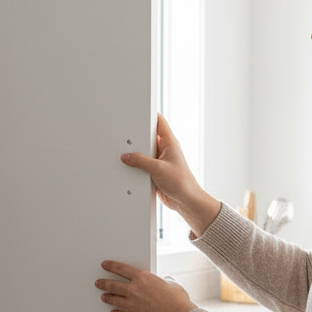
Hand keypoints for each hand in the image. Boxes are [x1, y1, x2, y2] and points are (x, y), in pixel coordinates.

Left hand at [96, 261, 197, 311]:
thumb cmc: (177, 301)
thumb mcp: (170, 283)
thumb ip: (160, 281)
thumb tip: (160, 282)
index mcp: (143, 278)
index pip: (121, 269)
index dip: (111, 266)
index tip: (105, 265)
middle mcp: (134, 290)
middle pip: (113, 285)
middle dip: (103, 283)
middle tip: (99, 283)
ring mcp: (132, 304)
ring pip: (114, 300)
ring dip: (107, 298)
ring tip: (103, 297)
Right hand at [120, 114, 220, 236]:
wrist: (185, 200)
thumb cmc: (181, 182)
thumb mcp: (157, 169)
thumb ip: (140, 161)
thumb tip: (127, 156)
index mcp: (170, 143)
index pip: (159, 122)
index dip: (149, 115)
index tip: (138, 111)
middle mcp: (165, 150)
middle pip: (148, 137)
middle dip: (137, 138)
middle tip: (126, 138)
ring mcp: (160, 161)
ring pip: (144, 152)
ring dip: (136, 155)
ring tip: (127, 155)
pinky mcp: (155, 171)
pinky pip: (143, 165)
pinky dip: (136, 166)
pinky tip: (131, 168)